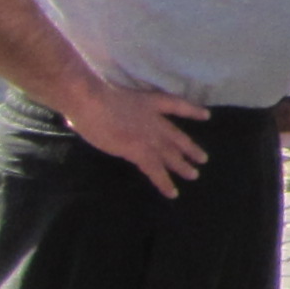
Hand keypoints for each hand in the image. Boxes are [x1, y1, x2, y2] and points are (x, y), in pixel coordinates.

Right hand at [62, 80, 208, 197]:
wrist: (91, 101)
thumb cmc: (91, 95)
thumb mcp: (110, 96)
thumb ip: (108, 106)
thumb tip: (83, 115)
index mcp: (150, 102)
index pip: (177, 105)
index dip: (192, 111)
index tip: (206, 115)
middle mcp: (155, 120)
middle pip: (177, 136)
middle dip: (190, 148)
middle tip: (203, 158)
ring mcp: (150, 137)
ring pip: (171, 155)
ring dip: (183, 167)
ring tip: (194, 175)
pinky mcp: (140, 152)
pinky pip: (156, 171)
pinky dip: (165, 183)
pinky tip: (172, 193)